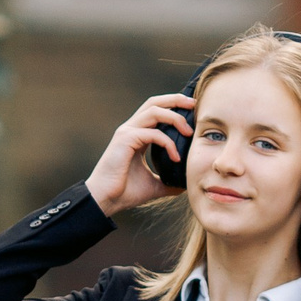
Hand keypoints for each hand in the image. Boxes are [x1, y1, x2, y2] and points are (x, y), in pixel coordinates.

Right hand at [85, 93, 195, 217]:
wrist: (106, 200)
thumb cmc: (125, 192)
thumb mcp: (154, 184)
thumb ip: (169, 179)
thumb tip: (186, 183)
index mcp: (137, 134)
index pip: (156, 110)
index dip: (174, 106)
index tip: (193, 112)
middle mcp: (131, 128)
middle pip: (154, 102)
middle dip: (176, 100)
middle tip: (194, 105)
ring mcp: (126, 132)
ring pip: (154, 111)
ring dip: (174, 117)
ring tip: (189, 131)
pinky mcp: (125, 140)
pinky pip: (152, 133)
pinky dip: (167, 142)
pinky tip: (176, 157)